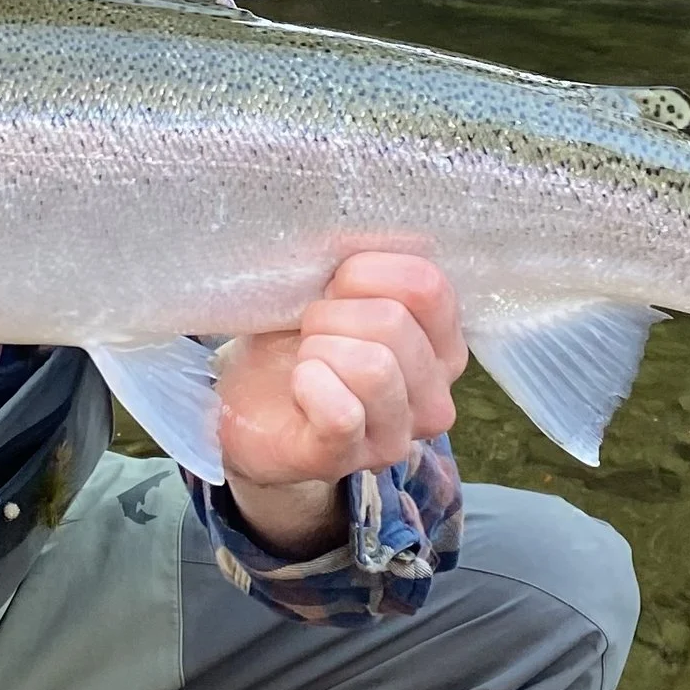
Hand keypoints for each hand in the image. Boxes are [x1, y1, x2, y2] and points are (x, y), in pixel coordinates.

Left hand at [213, 253, 467, 557]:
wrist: (248, 405)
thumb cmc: (297, 342)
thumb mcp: (333, 291)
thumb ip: (363, 262)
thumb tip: (368, 229)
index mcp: (441, 344)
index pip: (428, 286)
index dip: (366, 272)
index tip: (334, 286)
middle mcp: (434, 395)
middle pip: (394, 322)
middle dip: (333, 314)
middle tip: (310, 331)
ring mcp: (396, 435)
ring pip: (374, 366)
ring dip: (319, 350)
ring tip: (307, 359)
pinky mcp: (348, 460)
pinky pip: (342, 412)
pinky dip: (309, 385)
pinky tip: (299, 386)